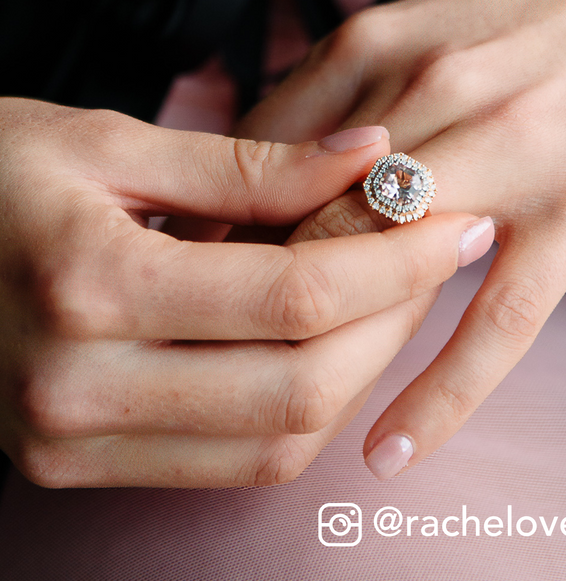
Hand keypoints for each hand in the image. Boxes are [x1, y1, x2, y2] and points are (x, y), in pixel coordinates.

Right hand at [0, 98, 492, 486]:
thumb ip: (252, 163)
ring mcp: (74, 442)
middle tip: (438, 256)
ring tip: (398, 295)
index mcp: (88, 286)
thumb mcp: (115, 142)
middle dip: (396, 320)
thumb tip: (369, 158)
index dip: (396, 258)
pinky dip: (305, 408)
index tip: (454, 222)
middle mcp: (79, 388)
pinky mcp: (81, 460)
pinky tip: (334, 343)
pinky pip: (235, 461)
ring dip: (362, 370)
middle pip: (303, 382)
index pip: (298, 294)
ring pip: (280, 439)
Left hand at [233, 0, 565, 478]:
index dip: (217, 238)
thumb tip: (268, 180)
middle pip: (307, 224)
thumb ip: (340, 100)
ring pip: (384, 272)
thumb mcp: (419, 29)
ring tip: (295, 393)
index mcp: (378, 45)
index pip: (258, 165)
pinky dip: (438, 396)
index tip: (198, 288)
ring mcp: (510, 155)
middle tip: (229, 353)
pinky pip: (495, 322)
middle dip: (257, 300)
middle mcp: (433, 92)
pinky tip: (390, 448)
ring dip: (333, 345)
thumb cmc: (537, 23)